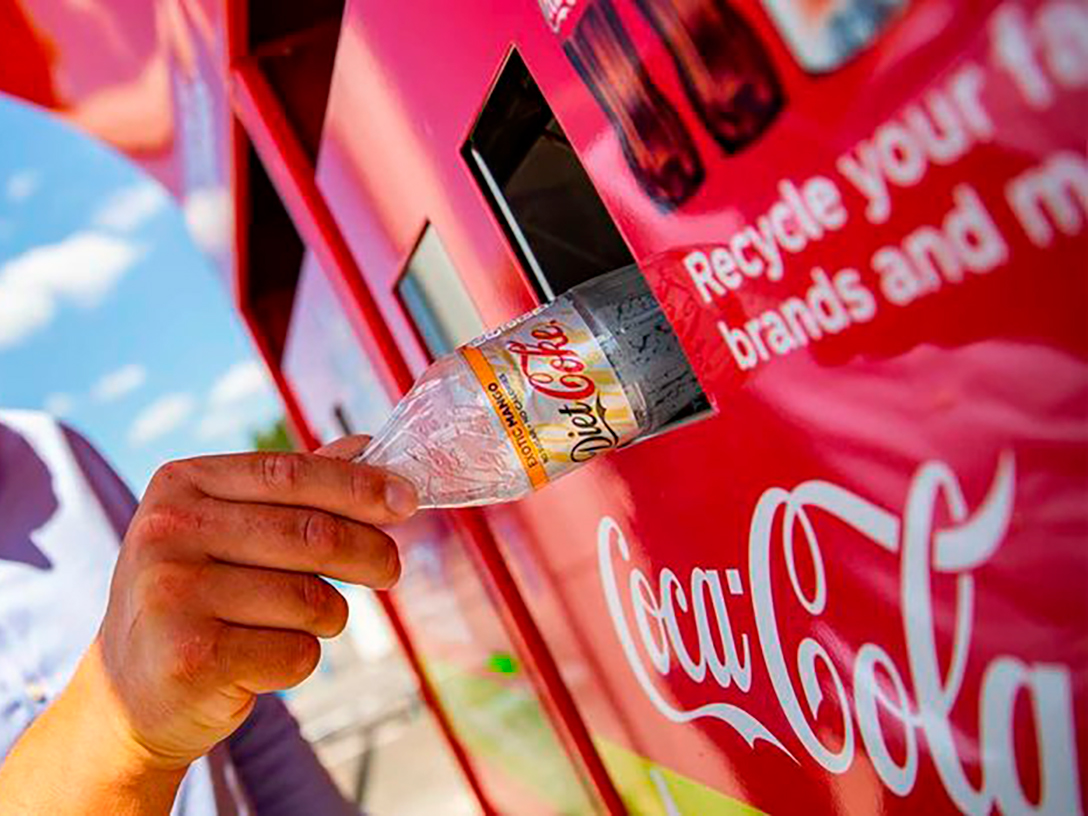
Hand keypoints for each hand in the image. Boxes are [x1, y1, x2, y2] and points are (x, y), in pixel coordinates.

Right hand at [91, 436, 416, 770]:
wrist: (130, 694)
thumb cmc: (197, 596)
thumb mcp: (226, 528)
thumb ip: (293, 487)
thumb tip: (367, 445)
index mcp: (180, 485)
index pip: (289, 473)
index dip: (358, 486)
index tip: (407, 500)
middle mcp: (167, 532)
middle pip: (311, 535)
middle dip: (370, 553)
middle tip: (390, 569)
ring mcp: (173, 596)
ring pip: (310, 599)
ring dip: (330, 616)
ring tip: (304, 622)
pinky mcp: (192, 659)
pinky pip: (295, 652)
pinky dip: (301, 659)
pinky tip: (265, 660)